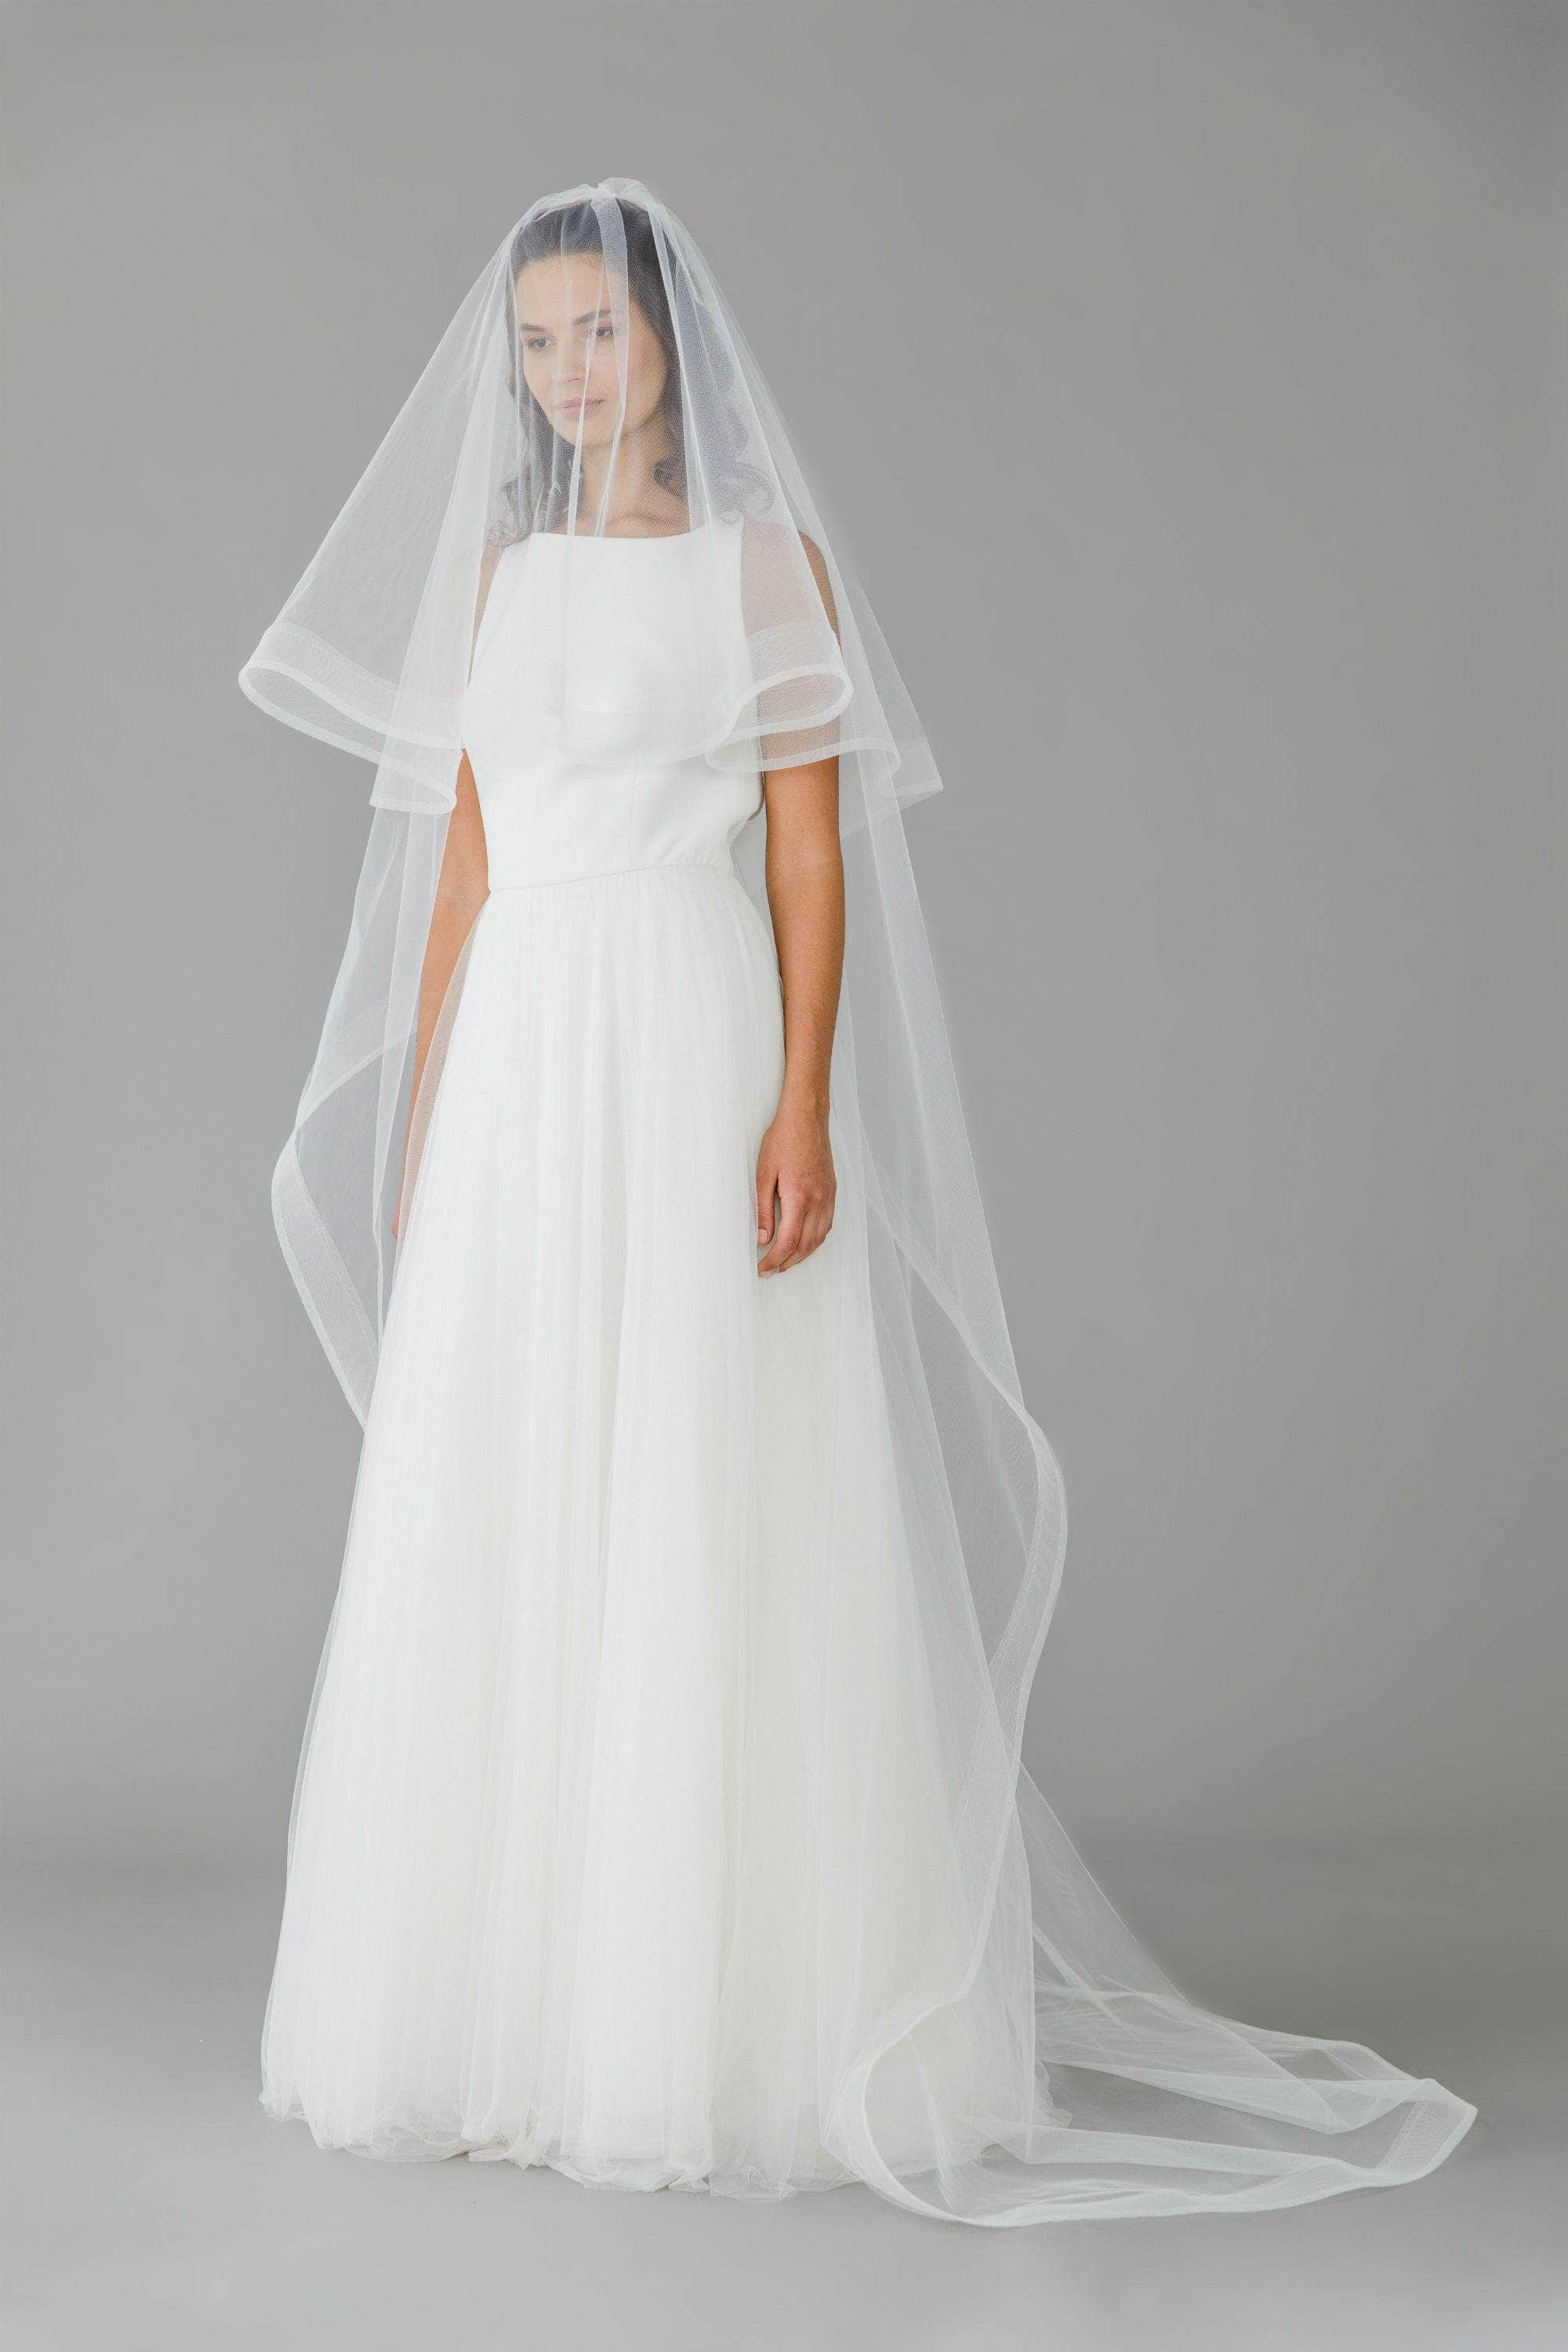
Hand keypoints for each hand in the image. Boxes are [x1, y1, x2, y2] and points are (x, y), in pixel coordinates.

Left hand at [755, 1100, 835, 1275]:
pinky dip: (815, 1240)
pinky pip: (827, 1224)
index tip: (762, 1267)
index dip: (774, 1260)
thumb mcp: (763, 1175)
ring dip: (802, 1255)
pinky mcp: (832, 1191)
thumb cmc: (782, 1140)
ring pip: (819, 1238)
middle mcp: (818, 1201)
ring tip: (785, 1262)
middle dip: (787, 1263)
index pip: (787, 1242)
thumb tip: (763, 1237)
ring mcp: (828, 1197)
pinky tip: (804, 1242)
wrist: (806, 1118)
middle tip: (770, 1270)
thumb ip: (762, 1209)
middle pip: (805, 1246)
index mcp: (799, 1198)